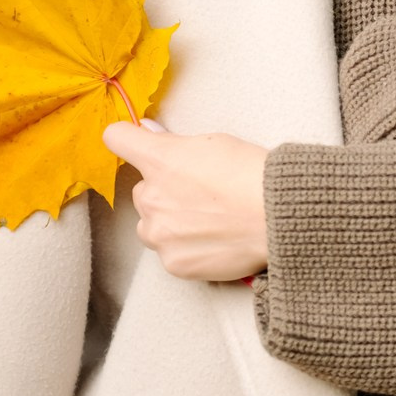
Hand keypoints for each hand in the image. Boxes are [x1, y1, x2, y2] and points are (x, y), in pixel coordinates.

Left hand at [100, 119, 269, 283]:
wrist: (277, 218)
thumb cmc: (254, 175)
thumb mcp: (216, 143)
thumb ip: (175, 142)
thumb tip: (151, 133)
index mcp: (160, 159)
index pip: (117, 138)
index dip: (125, 138)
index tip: (133, 142)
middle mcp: (151, 196)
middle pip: (141, 190)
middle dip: (163, 192)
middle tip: (199, 195)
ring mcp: (159, 233)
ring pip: (151, 225)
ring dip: (169, 223)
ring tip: (208, 222)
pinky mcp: (173, 262)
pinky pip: (169, 252)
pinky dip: (186, 248)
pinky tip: (213, 240)